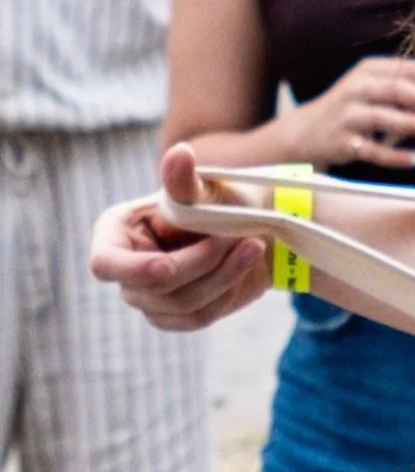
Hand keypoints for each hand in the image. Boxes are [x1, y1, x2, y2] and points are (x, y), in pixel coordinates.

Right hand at [89, 144, 271, 331]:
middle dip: (204, 262)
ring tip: (253, 245)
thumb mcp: (204, 189)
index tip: (167, 266)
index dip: (134, 270)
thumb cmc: (218, 201)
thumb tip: (179, 153)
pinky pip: (199, 317)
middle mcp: (126, 269)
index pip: (104, 264)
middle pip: (156, 286)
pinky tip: (245, 266)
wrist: (248, 227)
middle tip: (239, 235)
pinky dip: (227, 292)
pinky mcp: (174, 316)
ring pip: (183, 304)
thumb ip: (185, 181)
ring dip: (225, 275)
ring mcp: (148, 297)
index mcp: (116, 233)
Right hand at [282, 53, 414, 171]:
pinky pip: (376, 151)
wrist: (304, 133)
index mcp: (369, 70)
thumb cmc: (351, 108)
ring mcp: (348, 116)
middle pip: (399, 90)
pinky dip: (401, 156)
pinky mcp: (343, 143)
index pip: (410, 69)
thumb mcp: (373, 87)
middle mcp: (357, 89)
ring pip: (386, 118)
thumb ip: (406, 85)